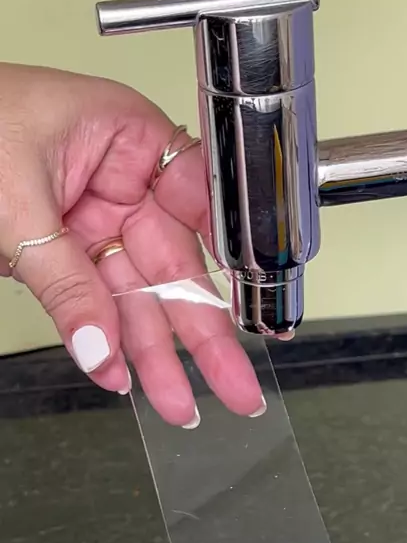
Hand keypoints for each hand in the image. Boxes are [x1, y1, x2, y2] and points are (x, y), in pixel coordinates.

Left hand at [0, 63, 265, 425]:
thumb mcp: (18, 202)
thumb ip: (65, 281)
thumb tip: (99, 344)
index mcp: (127, 139)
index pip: (200, 201)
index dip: (229, 258)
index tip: (248, 309)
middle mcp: (121, 184)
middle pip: (175, 268)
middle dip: (204, 334)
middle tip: (234, 383)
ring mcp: (94, 223)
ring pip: (138, 299)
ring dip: (156, 355)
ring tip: (180, 403)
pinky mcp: (66, 254)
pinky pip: (96, 306)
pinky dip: (106, 343)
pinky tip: (123, 374)